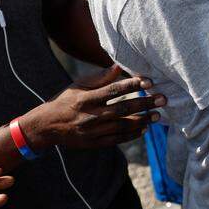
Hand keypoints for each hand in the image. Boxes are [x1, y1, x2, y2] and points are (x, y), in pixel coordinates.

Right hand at [18, 65, 164, 150]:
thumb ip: (99, 77)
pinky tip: (144, 129)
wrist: (46, 127)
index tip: (149, 82)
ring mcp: (92, 131)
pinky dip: (131, 135)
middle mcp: (90, 116)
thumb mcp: (78, 85)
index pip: (113, 90)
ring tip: (157, 115)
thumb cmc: (65, 101)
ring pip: (122, 126)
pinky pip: (116, 140)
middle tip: (162, 99)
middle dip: (144, 104)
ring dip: (142, 121)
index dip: (132, 86)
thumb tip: (118, 66)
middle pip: (122, 109)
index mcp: (86, 99)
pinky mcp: (93, 143)